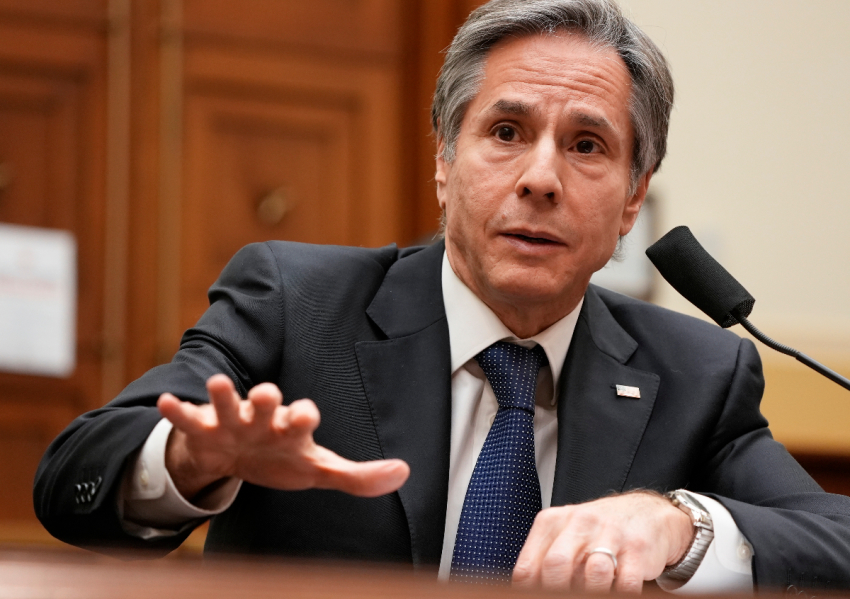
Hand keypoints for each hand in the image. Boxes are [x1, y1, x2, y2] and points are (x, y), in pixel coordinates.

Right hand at [157, 374, 409, 500]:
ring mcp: (233, 420)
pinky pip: (190, 418)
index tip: (305, 415)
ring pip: (229, 402)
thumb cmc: (284, 457)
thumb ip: (358, 477)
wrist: (237, 456)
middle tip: (268, 394)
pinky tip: (168, 402)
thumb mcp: (319, 469)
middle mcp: (264, 418)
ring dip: (225, 393)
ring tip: (219, 383)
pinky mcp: (204, 428)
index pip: (302, 416)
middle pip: (267, 401)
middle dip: (267, 397)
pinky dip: (179, 410)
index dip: (304, 415)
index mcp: (292, 427)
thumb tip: (404, 472)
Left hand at [513, 492, 693, 593]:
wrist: (645, 513)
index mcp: (552, 521)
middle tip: (566, 597)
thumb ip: (544, 561)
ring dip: (593, 592)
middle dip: (558, 591)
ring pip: (594, 576)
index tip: (536, 598)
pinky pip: (626, 585)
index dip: (530, 591)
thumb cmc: (596, 531)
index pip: (528, 567)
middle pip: (556, 566)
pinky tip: (615, 589)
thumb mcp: (564, 535)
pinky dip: (619, 593)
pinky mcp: (637, 549)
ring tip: (594, 591)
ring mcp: (610, 534)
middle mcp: (579, 523)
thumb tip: (528, 590)